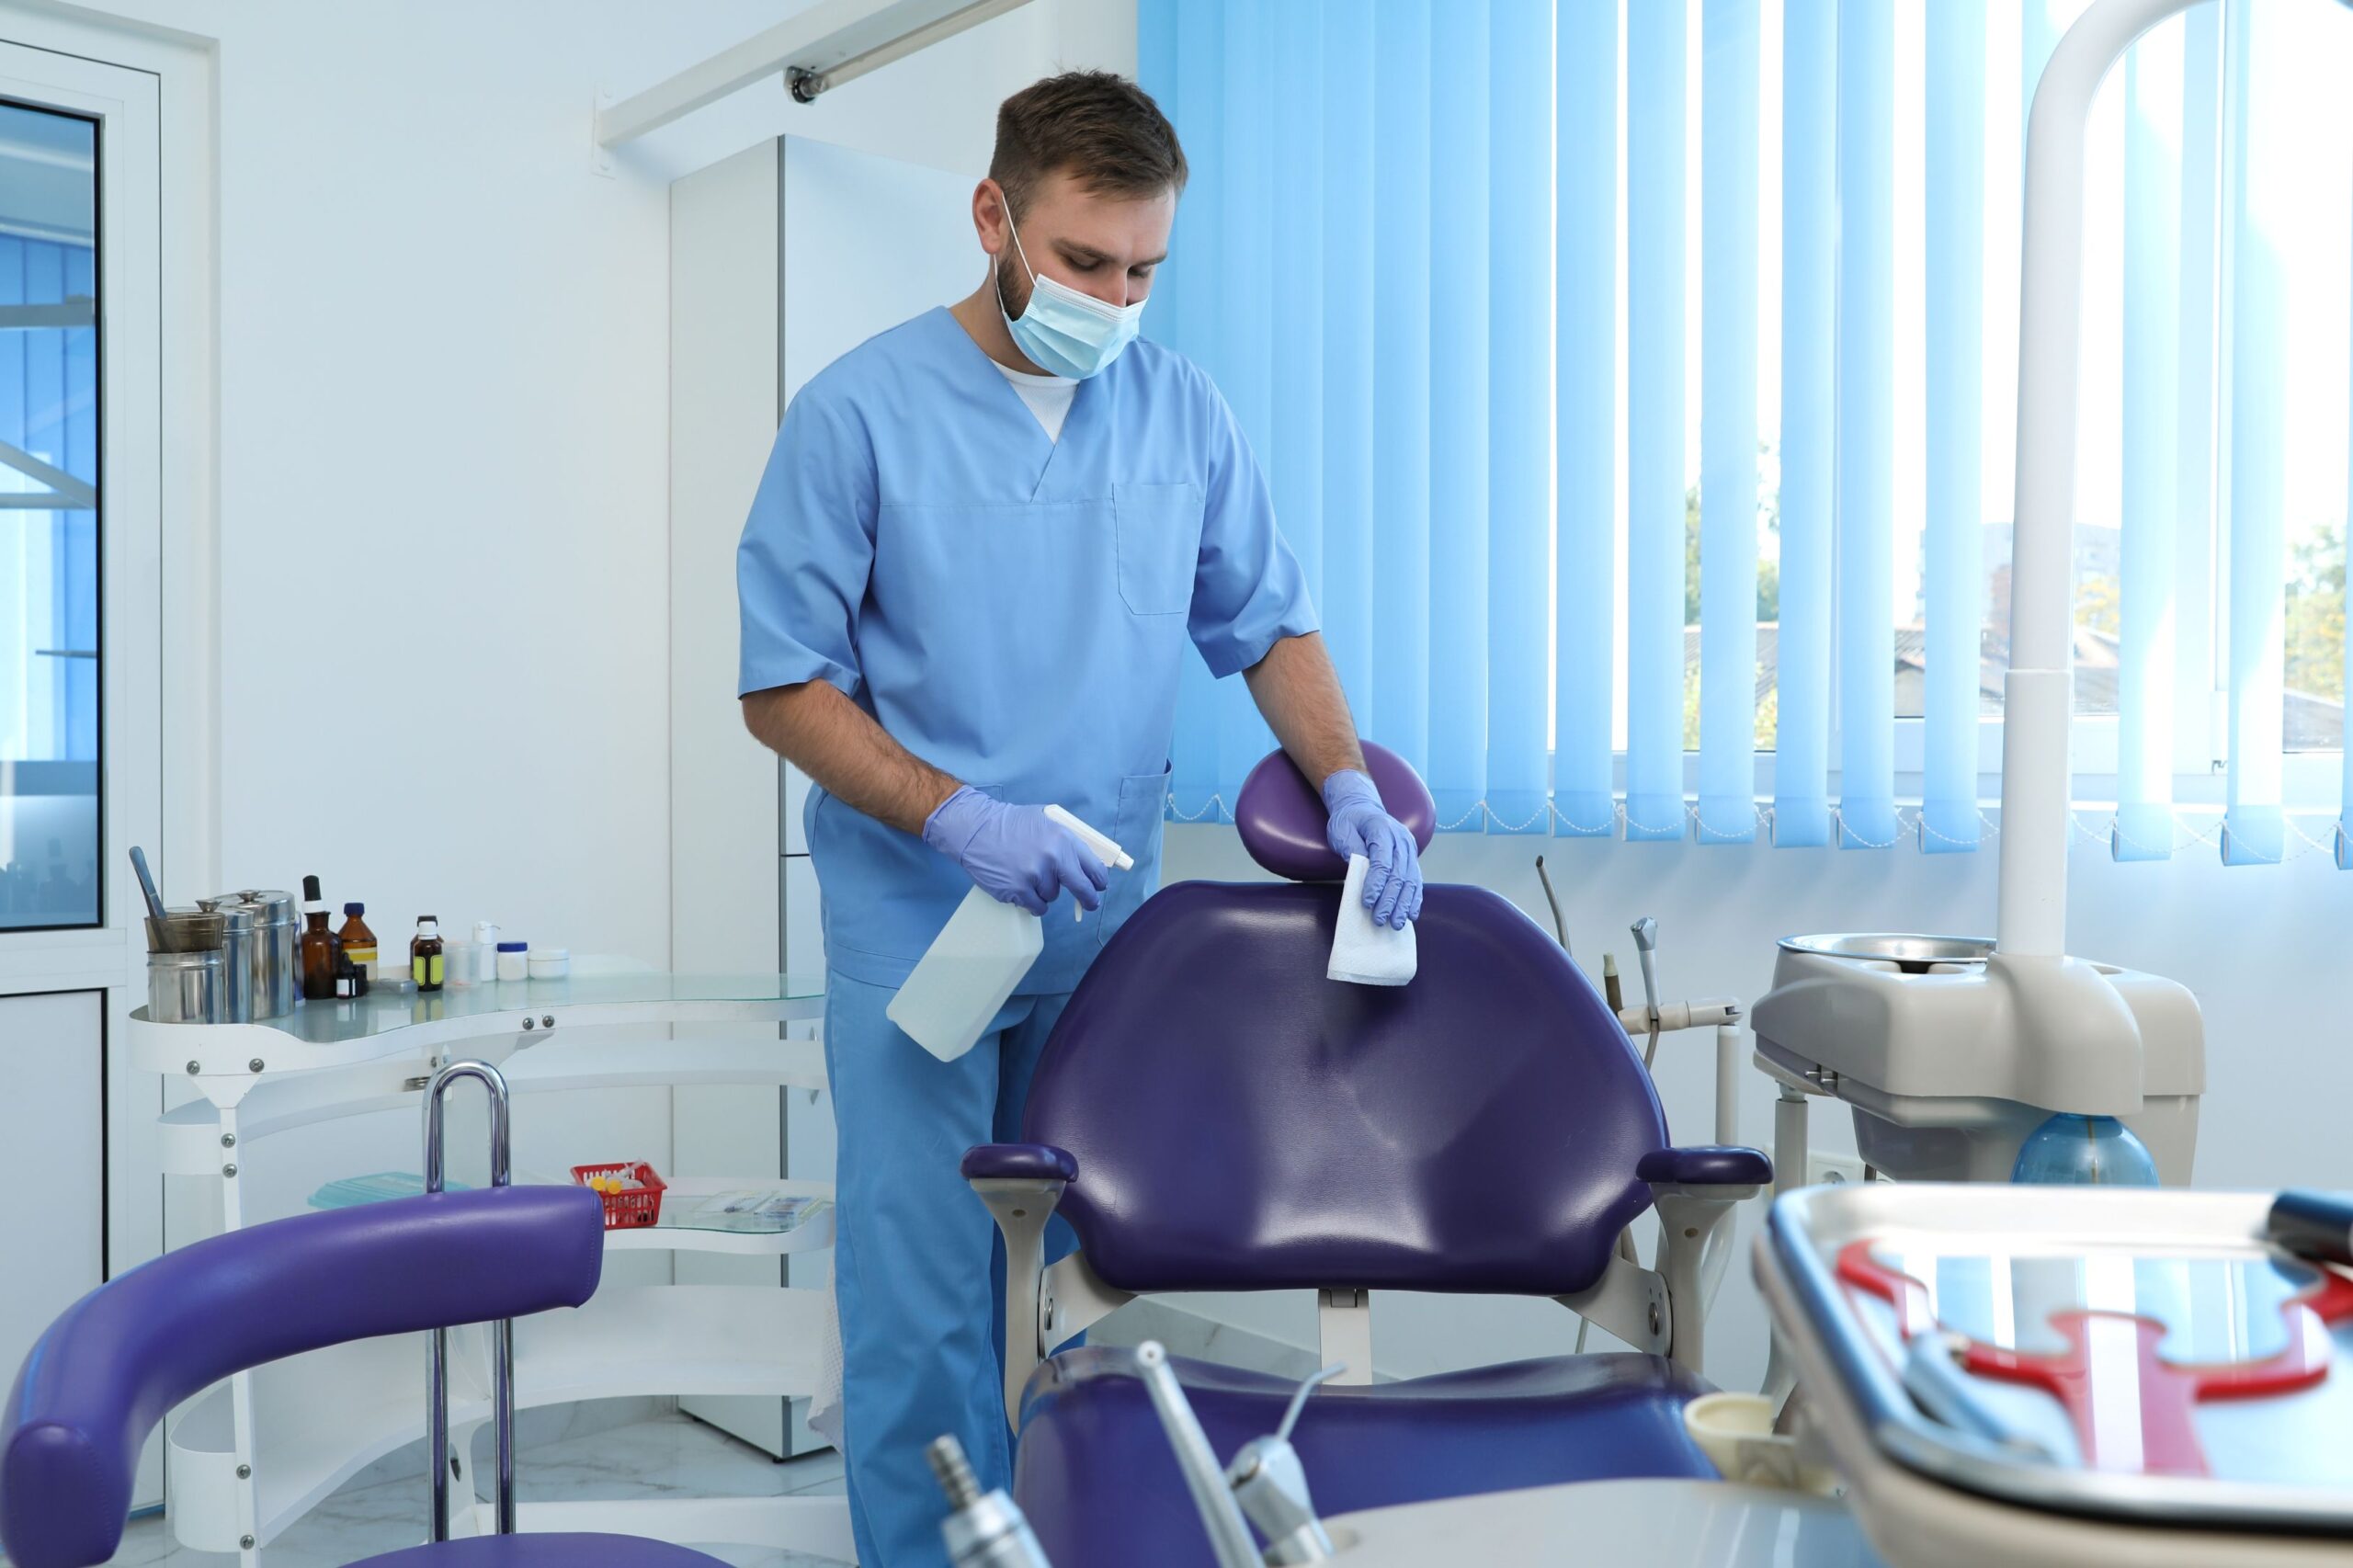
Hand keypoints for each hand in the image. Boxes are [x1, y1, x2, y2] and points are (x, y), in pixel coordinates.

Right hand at [922, 786, 1108, 916]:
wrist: (976, 829)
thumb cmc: (1011, 824)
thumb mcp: (1046, 820)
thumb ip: (1066, 841)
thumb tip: (1085, 863)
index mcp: (1064, 839)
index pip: (1094, 867)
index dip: (1098, 881)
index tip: (1098, 887)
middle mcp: (1053, 858)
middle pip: (1082, 888)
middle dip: (1088, 899)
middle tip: (1089, 904)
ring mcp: (1035, 876)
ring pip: (1053, 896)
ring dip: (1045, 891)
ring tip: (1028, 875)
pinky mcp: (1018, 891)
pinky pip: (1037, 906)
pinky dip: (1032, 902)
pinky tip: (1022, 888)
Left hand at [1321, 769, 1422, 927]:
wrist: (1362, 808)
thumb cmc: (1349, 821)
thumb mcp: (1341, 830)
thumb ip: (1350, 848)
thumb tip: (1357, 871)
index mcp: (1382, 829)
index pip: (1382, 861)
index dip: (1375, 884)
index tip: (1367, 903)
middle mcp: (1401, 838)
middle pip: (1398, 874)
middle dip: (1389, 900)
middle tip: (1380, 920)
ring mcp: (1409, 848)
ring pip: (1410, 879)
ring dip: (1403, 904)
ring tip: (1396, 923)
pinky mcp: (1411, 857)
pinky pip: (1416, 880)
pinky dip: (1414, 898)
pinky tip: (1411, 914)